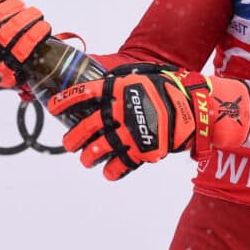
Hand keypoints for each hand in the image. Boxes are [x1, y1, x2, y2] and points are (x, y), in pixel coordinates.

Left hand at [47, 67, 249, 179]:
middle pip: (86, 126)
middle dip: (73, 138)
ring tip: (86, 159)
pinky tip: (107, 172)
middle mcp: (121, 110)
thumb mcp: (143, 77)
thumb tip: (99, 83)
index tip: (52, 108)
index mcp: (119, 89)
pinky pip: (121, 164)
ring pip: (98, 149)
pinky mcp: (143, 150)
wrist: (196, 108)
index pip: (84, 93)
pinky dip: (112, 171)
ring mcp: (132, 131)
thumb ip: (120, 82)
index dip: (65, 101)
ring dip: (88, 157)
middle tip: (68, 143)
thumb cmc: (167, 90)